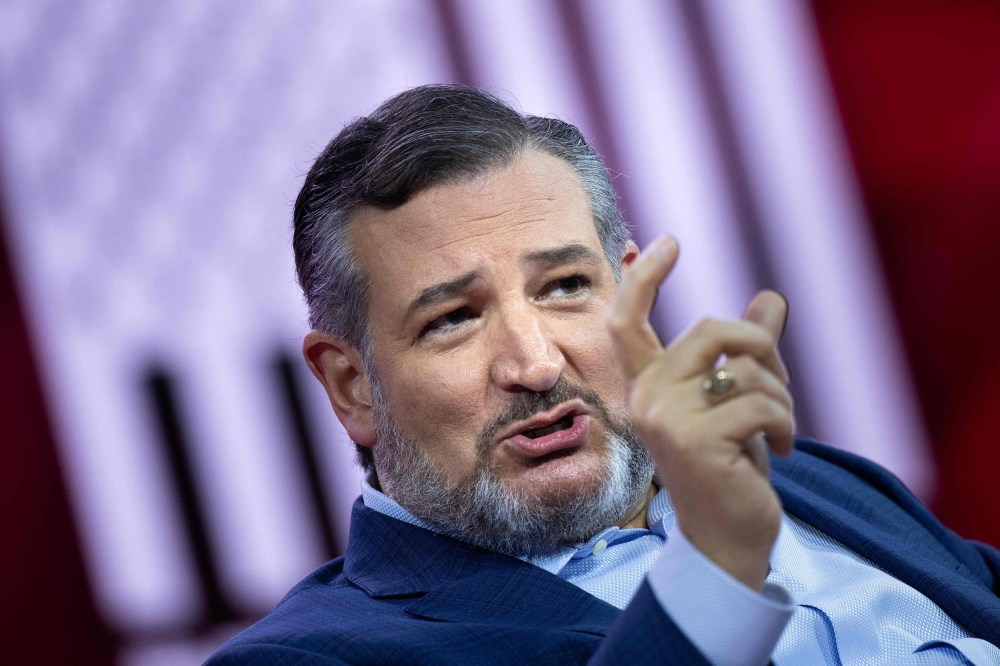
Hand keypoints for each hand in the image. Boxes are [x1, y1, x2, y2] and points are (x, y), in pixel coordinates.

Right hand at [608, 236, 794, 590]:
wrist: (728, 536)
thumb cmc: (729, 467)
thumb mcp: (735, 402)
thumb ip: (747, 352)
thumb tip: (771, 298)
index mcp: (647, 386)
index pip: (628, 321)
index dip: (645, 277)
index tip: (668, 241)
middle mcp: (646, 399)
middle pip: (713, 329)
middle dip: (762, 347)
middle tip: (780, 385)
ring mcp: (665, 420)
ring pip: (745, 368)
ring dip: (781, 398)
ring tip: (780, 430)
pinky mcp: (696, 441)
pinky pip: (761, 403)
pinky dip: (786, 424)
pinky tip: (782, 450)